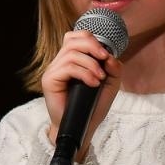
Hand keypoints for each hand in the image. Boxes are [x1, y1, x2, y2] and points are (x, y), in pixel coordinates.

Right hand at [41, 29, 122, 160]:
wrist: (83, 127)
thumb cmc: (93, 106)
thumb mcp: (110, 86)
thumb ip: (114, 70)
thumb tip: (111, 57)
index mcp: (72, 59)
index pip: (76, 36)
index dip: (91, 39)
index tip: (106, 54)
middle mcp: (60, 62)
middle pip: (73, 39)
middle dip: (92, 46)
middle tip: (105, 59)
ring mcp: (53, 70)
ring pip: (71, 53)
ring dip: (90, 64)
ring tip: (100, 78)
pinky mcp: (49, 80)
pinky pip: (67, 67)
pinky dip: (84, 73)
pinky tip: (93, 84)